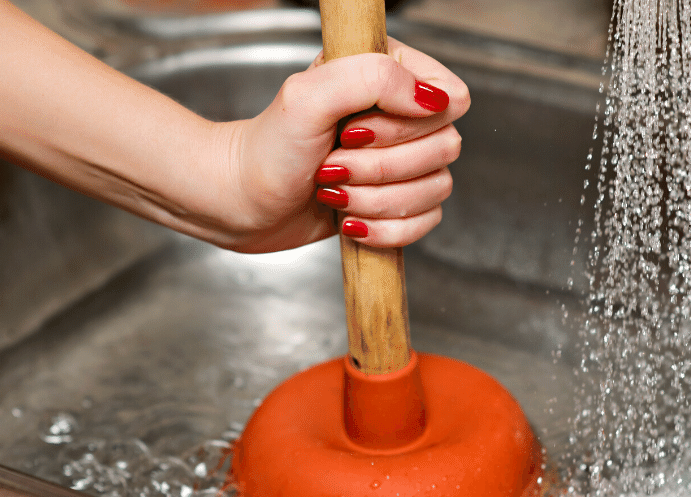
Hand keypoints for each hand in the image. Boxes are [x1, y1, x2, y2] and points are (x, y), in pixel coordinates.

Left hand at [213, 38, 469, 253]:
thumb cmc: (265, 149)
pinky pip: (426, 221)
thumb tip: (432, 99)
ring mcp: (401, 160)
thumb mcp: (307, 98)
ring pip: (437, 188)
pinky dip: (387, 229)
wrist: (239, 202)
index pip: (450, 95)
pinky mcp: (396, 201)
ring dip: (380, 200)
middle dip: (383, 167)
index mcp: (388, 73)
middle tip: (332, 165)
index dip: (411, 123)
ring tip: (332, 192)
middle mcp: (400, 114)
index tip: (357, 130)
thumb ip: (372, 78)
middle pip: (445, 147)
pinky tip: (349, 220)